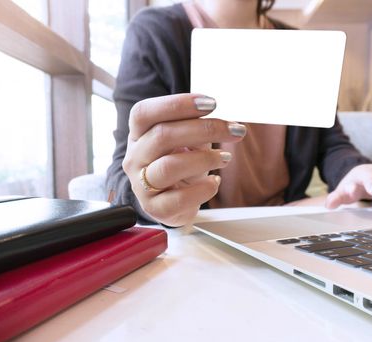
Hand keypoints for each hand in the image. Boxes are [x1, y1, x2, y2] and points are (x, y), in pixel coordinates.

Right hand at [122, 93, 245, 225]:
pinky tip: (215, 182)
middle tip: (236, 130)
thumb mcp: (187, 141)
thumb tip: (226, 126)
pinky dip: (203, 189)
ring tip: (226, 157)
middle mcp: (135, 158)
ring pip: (169, 166)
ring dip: (204, 159)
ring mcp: (141, 185)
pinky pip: (179, 198)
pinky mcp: (155, 208)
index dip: (177, 104)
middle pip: (162, 136)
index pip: (144, 113)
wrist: (174, 202)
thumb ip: (198, 129)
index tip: (211, 103)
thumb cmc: (181, 164)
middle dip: (204, 129)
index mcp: (138, 134)